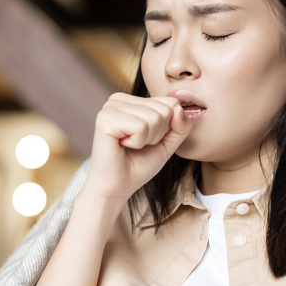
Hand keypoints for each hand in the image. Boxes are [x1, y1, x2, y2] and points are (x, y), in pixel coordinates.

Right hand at [83, 92, 193, 206]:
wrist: (117, 187)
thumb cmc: (139, 165)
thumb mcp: (168, 143)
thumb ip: (181, 126)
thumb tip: (178, 108)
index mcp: (132, 100)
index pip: (170, 103)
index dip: (167, 128)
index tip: (148, 139)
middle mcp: (119, 99)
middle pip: (164, 110)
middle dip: (157, 134)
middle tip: (137, 145)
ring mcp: (110, 107)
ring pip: (154, 118)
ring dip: (147, 140)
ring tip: (130, 146)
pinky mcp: (105, 119)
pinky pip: (140, 126)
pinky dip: (137, 142)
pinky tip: (122, 145)